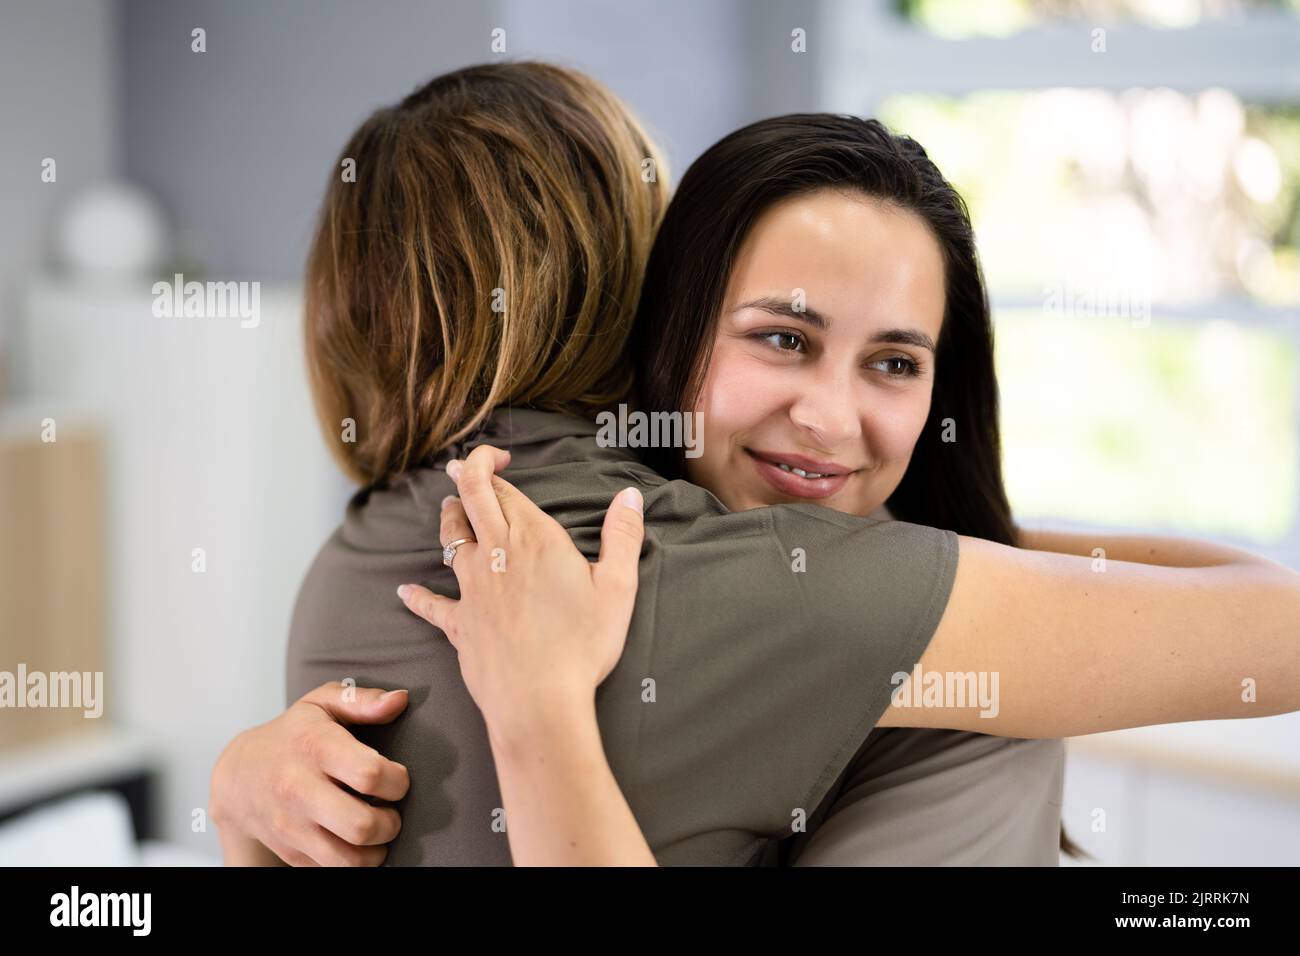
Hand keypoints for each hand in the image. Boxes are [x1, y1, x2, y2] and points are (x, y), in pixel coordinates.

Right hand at [209, 682, 410, 865]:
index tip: (397, 777)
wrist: (239, 776)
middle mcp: (299, 790)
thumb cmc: (292, 735)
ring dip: (376, 850)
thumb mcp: (322, 704)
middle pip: (362, 825)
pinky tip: (355, 840)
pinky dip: (354, 861)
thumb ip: (363, 700)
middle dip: (391, 822)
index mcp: (314, 748)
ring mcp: (291, 826)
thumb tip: (399, 701)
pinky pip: (333, 869)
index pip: (370, 774)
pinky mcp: (290, 852)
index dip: (398, 780)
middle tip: (390, 810)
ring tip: (378, 830)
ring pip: (349, 859)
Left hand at [397, 443, 644, 747]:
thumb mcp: (618, 588)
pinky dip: (417, 596)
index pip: (504, 489)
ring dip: (448, 518)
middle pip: (470, 500)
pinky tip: (404, 592)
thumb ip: (623, 536)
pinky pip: (431, 605)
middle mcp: (496, 554)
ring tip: (447, 507)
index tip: (501, 458)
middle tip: (462, 464)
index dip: (495, 466)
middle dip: (465, 475)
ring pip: (450, 539)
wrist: (539, 700)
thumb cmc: (582, 645)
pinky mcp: (460, 624)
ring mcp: (473, 589)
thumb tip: (629, 496)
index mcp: (534, 539)